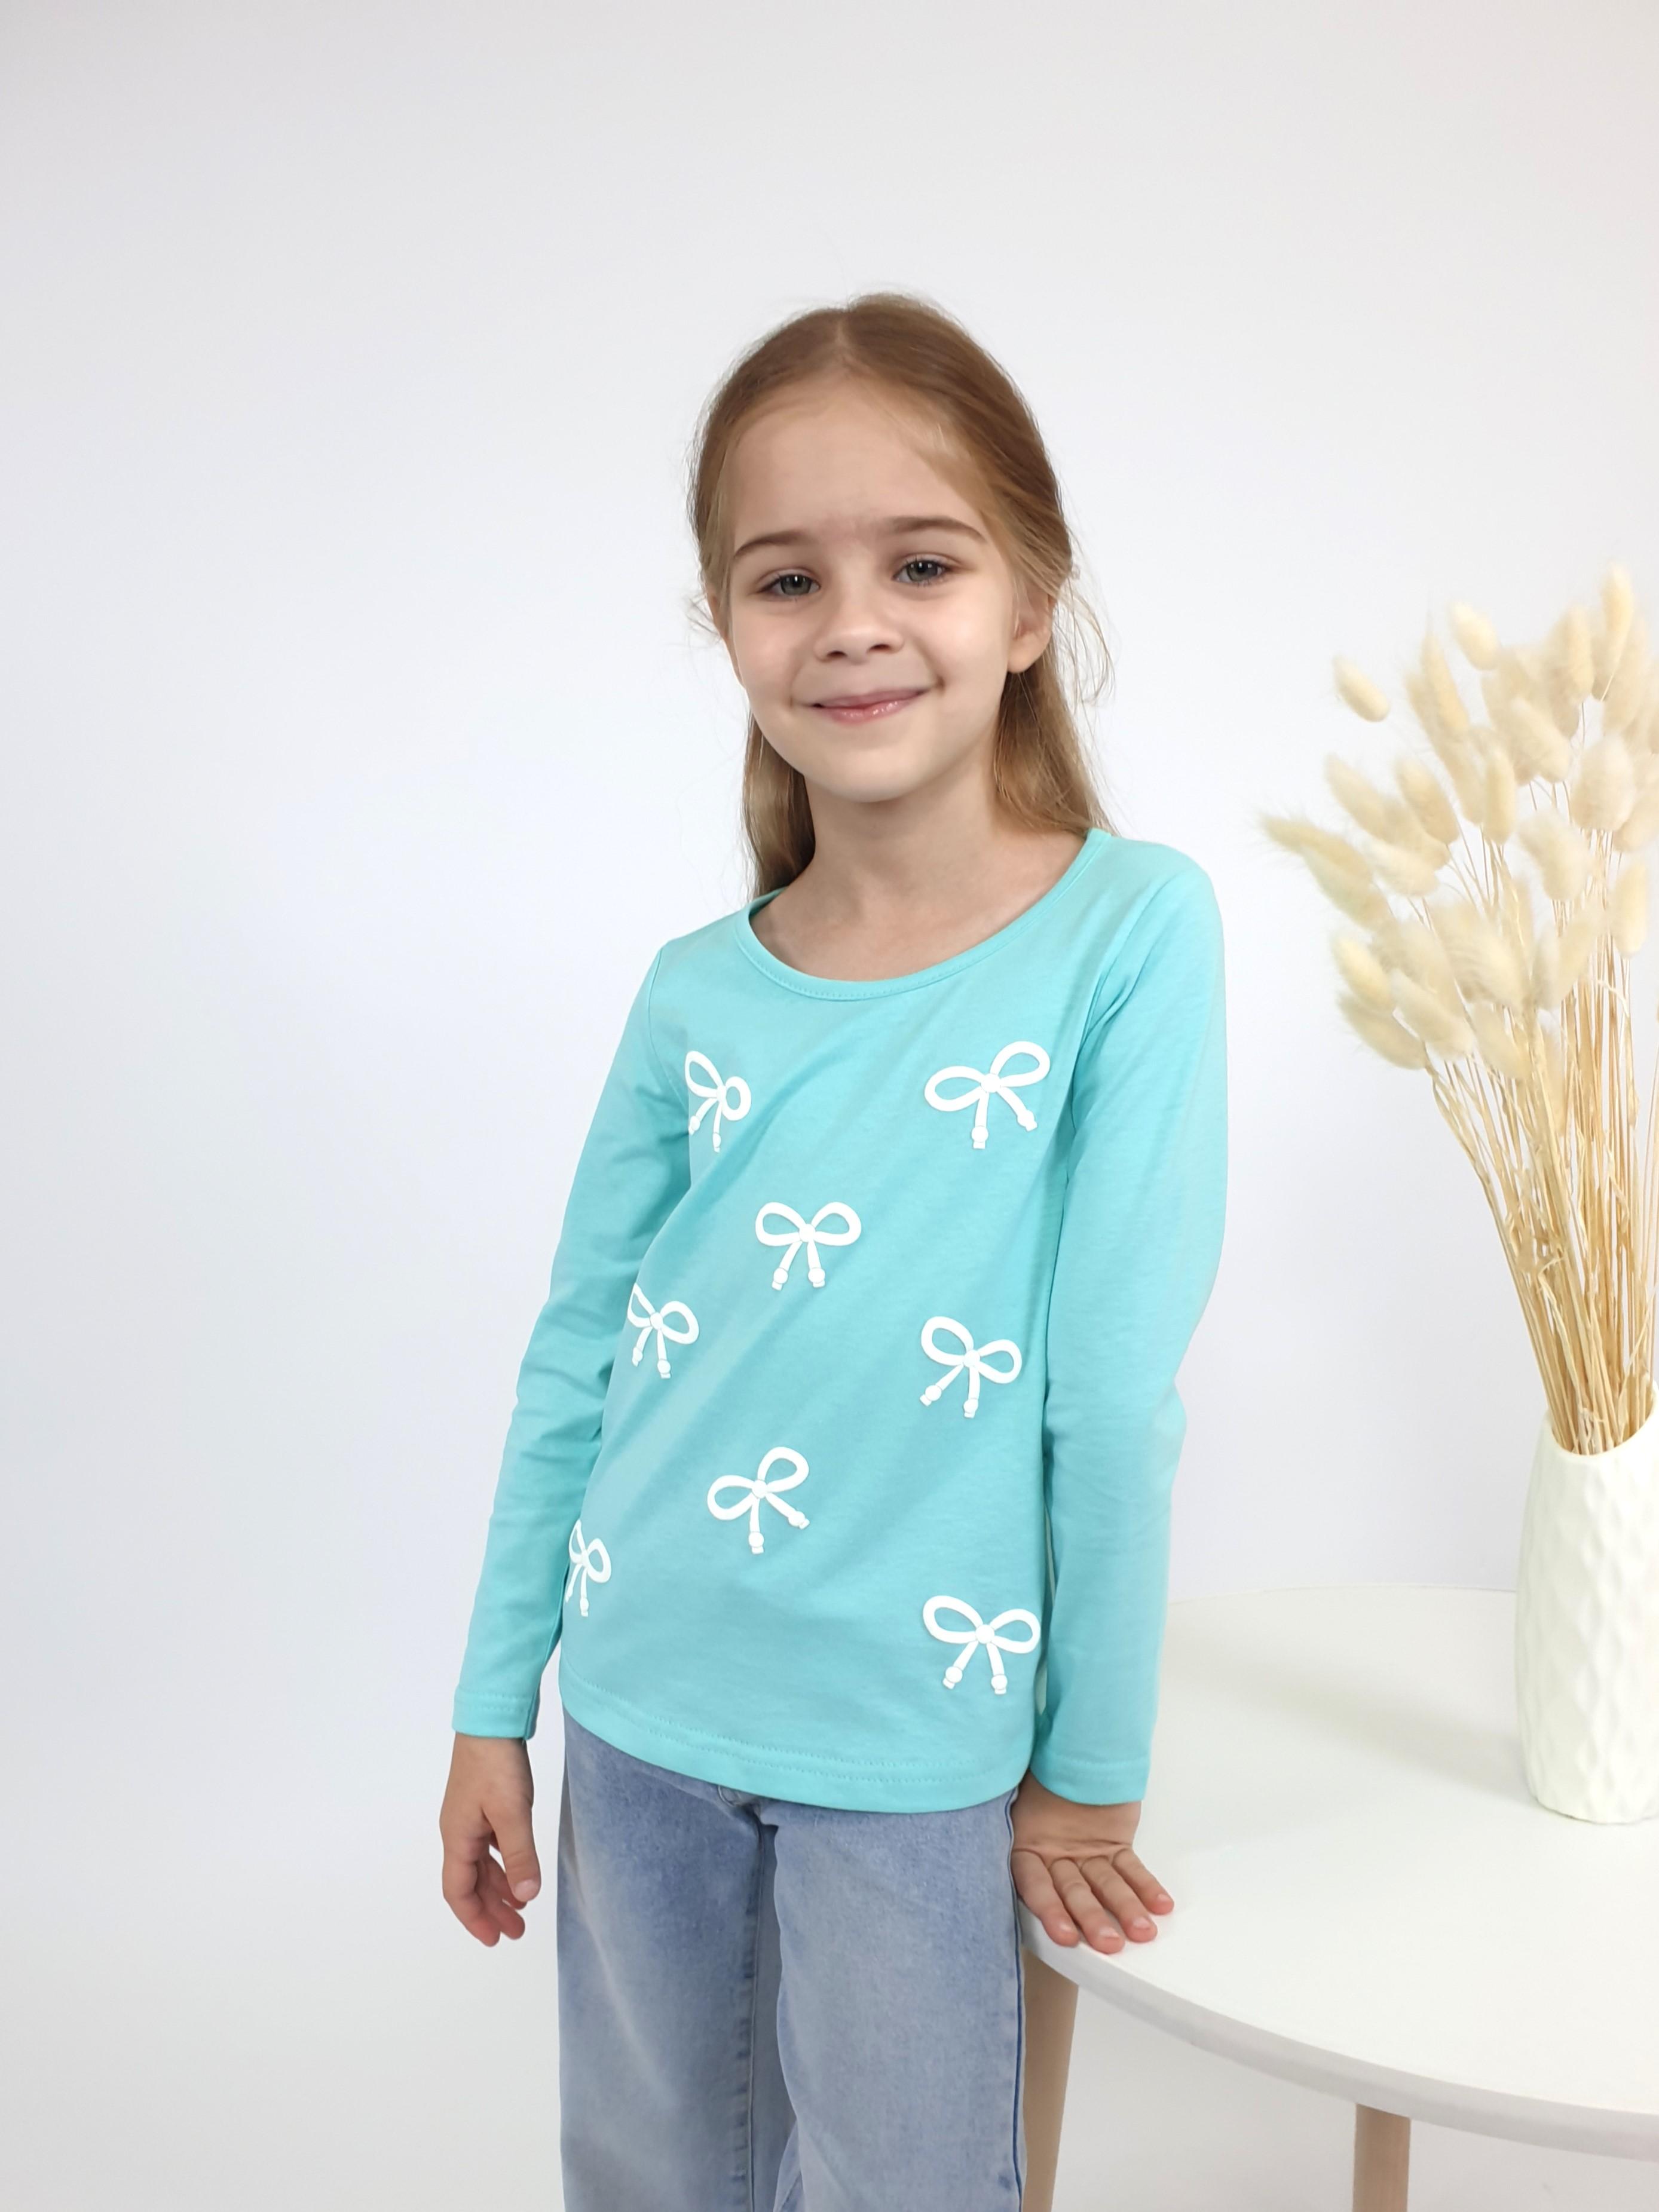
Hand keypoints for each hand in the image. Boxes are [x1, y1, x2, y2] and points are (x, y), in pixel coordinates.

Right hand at [440, 1733, 542, 1945]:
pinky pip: (489, 1847)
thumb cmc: (497, 1764)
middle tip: (516, 1932)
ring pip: (481, 1865)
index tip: (495, 1940)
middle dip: (491, 1910)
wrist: (491, 1718)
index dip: (475, 1919)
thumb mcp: (512, 1812)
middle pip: (470, 1882)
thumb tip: (527, 1896)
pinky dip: (502, 1864)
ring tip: (521, 1907)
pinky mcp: (482, 1804)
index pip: (458, 1891)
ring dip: (499, 1888)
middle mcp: (458, 1832)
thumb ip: (520, 1855)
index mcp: (457, 1837)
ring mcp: (469, 1817)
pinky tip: (519, 1870)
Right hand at [1009, 1770, 1172, 1954]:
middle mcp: (1054, 1857)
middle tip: (1110, 1943)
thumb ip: (1011, 1801)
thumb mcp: (1018, 1783)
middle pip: (1073, 1892)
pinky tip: (1160, 1904)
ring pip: (1106, 1886)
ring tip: (1143, 1931)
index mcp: (1024, 1845)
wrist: (1075, 1741)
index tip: (1065, 1935)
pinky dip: (1146, 1886)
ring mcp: (1086, 1854)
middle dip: (1091, 1918)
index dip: (1050, 1909)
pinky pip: (1131, 1869)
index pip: (1035, 1884)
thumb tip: (999, 1801)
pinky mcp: (1114, 1847)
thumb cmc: (1043, 1760)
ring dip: (1124, 1908)